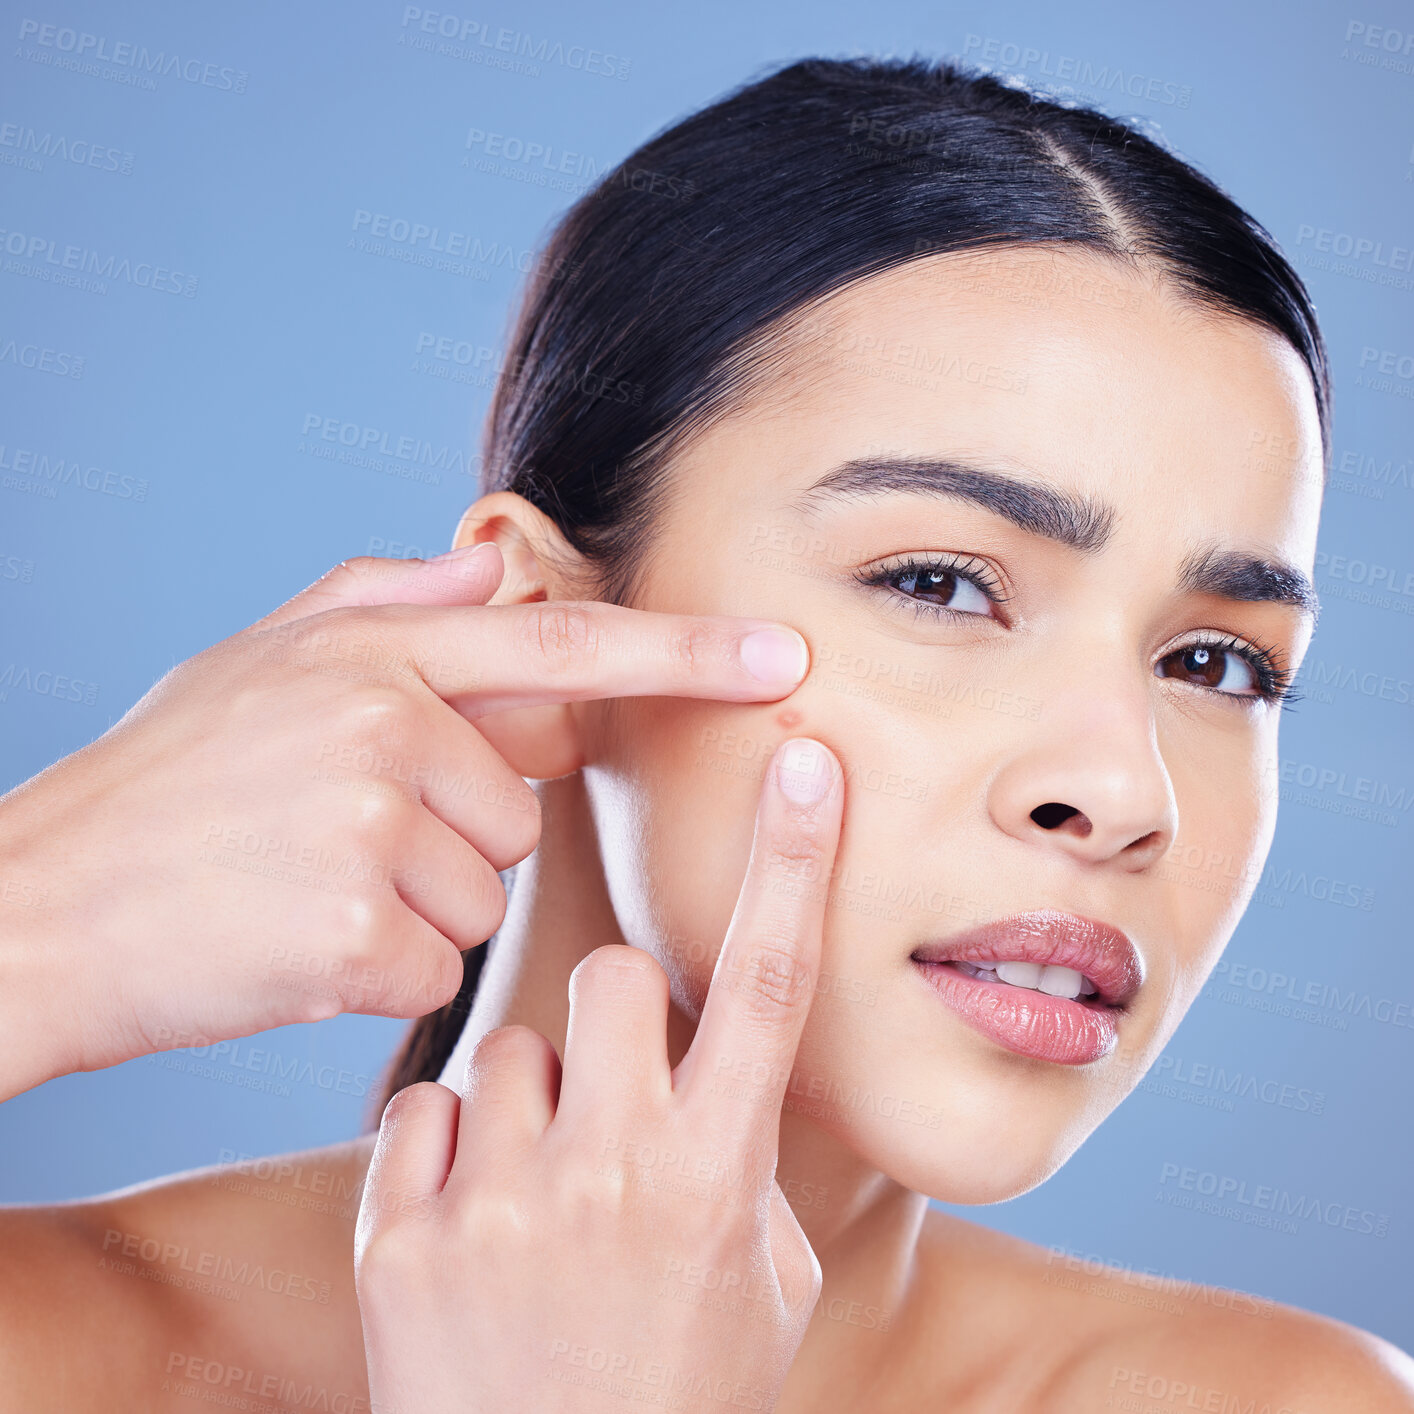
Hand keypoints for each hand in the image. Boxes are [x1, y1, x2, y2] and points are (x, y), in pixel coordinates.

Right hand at [0, 547, 810, 1098]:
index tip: (785, 656)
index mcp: (373, 656)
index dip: (683, 653)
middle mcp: (385, 728)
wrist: (41, 905)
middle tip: (331, 838)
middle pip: (520, 807)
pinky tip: (294, 947)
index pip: (561, 644)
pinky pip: (438, 967)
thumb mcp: (255, 662)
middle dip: (451, 835)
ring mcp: (372, 831)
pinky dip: (380, 973)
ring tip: (304, 889)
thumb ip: (381, 604)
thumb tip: (488, 564)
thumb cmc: (163, 786)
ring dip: (414, 906)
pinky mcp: (357, 937)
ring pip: (484, 893)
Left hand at [354, 736, 842, 1413]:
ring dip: (528, 1101)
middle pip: (607, 975)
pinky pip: (424, 1113)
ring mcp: (502, 1202)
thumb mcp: (762, 1288)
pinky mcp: (403, 1236)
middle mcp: (614, 1170)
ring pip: (507, 1046)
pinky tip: (467, 1228)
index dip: (794, 860)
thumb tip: (715, 1072)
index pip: (769, 981)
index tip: (805, 761)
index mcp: (720, 1174)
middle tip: (613, 1094)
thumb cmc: (679, 1399)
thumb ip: (745, 1164)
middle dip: (614, 1014)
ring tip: (534, 1200)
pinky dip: (448, 1155)